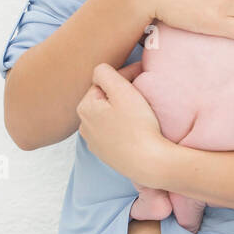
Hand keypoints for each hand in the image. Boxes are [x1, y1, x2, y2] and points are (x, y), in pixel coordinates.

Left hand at [76, 63, 172, 186]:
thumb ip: (105, 73)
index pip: (103, 82)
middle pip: (104, 100)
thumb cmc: (138, 126)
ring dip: (121, 111)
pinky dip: (123, 127)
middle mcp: (84, 126)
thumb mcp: (121, 91)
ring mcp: (95, 143)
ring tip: (140, 111)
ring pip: (108, 117)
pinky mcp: (107, 155)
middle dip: (120, 93)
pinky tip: (136, 130)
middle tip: (143, 92)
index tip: (142, 74)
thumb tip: (100, 71)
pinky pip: (113, 133)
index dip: (124, 76)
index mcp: (85, 107)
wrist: (149, 163)